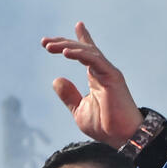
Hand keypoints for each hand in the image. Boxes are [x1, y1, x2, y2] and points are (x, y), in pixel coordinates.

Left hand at [42, 22, 144, 146]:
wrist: (122, 136)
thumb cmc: (104, 126)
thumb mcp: (79, 110)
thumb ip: (69, 95)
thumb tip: (56, 79)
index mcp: (96, 78)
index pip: (85, 54)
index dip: (77, 40)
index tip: (66, 31)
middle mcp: (102, 71)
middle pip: (82, 50)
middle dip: (63, 43)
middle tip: (44, 42)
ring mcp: (108, 72)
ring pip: (87, 52)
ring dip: (67, 47)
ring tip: (49, 46)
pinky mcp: (112, 76)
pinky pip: (94, 60)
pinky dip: (80, 54)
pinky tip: (66, 53)